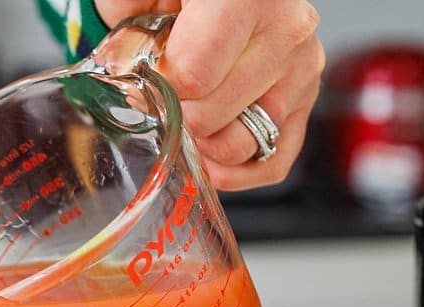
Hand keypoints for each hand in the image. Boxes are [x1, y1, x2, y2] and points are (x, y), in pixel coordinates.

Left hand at [94, 0, 324, 190]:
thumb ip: (127, 13)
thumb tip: (119, 63)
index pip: (194, 77)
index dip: (158, 90)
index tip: (145, 79)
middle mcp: (286, 28)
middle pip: (211, 116)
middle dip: (174, 116)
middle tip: (162, 97)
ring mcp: (301, 65)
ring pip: (241, 144)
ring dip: (199, 146)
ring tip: (182, 119)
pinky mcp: (304, 98)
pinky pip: (272, 161)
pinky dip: (233, 172)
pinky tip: (206, 159)